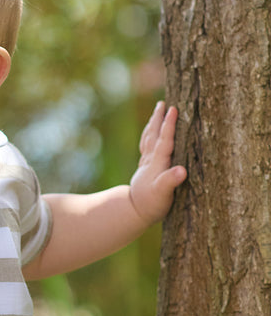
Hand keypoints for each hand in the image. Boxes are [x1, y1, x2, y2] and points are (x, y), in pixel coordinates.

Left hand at [129, 102, 186, 225]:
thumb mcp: (163, 194)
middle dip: (158, 119)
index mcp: (157, 163)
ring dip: (153, 124)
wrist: (133, 212)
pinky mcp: (145, 169)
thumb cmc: (151, 204)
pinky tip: (150, 133)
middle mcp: (150, 160)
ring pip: (149, 138)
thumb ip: (171, 181)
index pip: (164, 140)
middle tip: (162, 103)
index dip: (169, 125)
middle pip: (153, 135)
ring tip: (156, 111)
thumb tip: (182, 170)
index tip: (173, 108)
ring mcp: (146, 164)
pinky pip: (147, 146)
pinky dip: (149, 135)